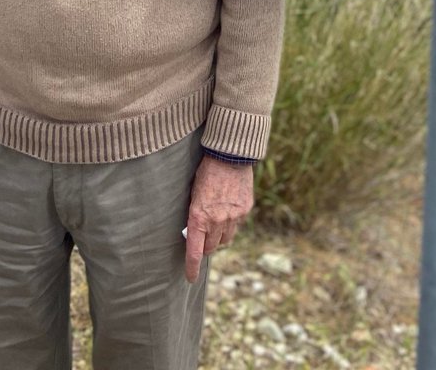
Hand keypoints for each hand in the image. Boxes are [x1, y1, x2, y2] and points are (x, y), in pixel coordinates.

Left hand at [184, 157, 253, 282]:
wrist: (229, 155)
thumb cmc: (205, 172)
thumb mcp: (193, 194)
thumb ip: (194, 215)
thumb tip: (194, 232)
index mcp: (198, 218)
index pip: (195, 252)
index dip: (192, 268)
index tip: (190, 278)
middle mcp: (216, 221)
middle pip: (212, 247)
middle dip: (206, 245)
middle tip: (204, 236)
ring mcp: (233, 217)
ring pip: (226, 239)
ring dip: (220, 236)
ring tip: (217, 221)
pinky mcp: (245, 210)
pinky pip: (237, 225)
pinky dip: (232, 222)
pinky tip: (228, 208)